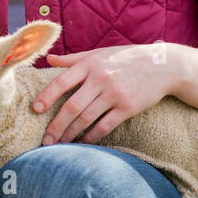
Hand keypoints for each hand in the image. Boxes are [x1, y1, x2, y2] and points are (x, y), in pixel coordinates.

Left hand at [33, 43, 177, 145]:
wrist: (162, 65)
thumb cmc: (126, 58)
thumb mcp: (99, 53)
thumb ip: (73, 58)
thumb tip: (48, 59)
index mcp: (90, 64)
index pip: (62, 82)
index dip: (47, 97)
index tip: (35, 110)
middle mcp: (101, 79)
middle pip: (72, 106)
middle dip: (56, 126)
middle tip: (45, 140)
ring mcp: (114, 94)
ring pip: (86, 119)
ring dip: (70, 134)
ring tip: (59, 145)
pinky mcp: (127, 108)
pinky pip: (104, 126)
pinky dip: (91, 137)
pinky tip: (82, 143)